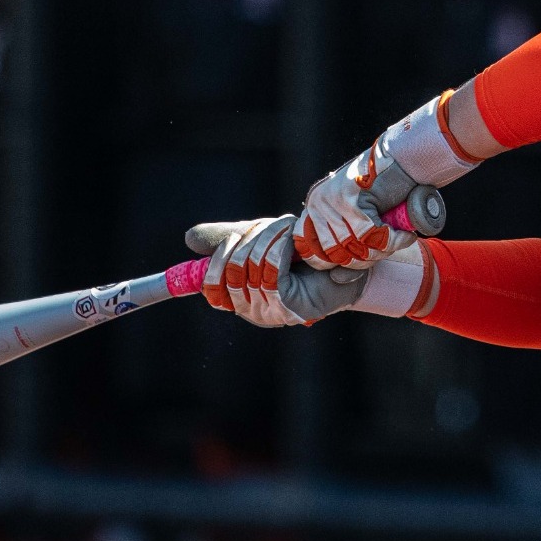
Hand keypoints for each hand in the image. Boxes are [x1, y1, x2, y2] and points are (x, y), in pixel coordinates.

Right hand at [185, 217, 433, 327]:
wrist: (350, 262)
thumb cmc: (307, 252)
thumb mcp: (262, 239)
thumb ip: (228, 239)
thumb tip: (189, 238)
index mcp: (240, 299)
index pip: (210, 284)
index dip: (219, 256)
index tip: (236, 236)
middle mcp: (252, 311)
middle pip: (230, 269)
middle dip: (251, 237)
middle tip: (277, 227)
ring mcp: (271, 313)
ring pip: (250, 266)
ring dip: (269, 237)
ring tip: (290, 231)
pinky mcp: (290, 308)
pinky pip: (270, 270)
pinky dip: (279, 246)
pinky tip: (293, 240)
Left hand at [297, 93, 478, 269]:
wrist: (405, 159)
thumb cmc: (386, 189)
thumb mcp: (359, 217)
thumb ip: (348, 243)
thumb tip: (338, 279)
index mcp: (314, 207)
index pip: (315, 253)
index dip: (341, 264)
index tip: (364, 258)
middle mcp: (317, 203)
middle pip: (337, 255)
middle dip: (366, 260)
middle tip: (387, 249)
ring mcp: (332, 201)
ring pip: (356, 248)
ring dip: (382, 251)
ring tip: (398, 241)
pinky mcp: (352, 200)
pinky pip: (374, 237)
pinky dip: (394, 241)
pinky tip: (406, 236)